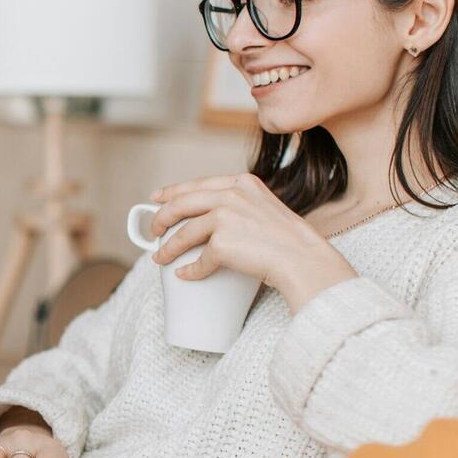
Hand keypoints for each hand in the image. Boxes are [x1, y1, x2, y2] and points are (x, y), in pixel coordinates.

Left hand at [148, 172, 356, 312]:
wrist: (304, 259)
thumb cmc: (289, 241)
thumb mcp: (265, 208)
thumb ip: (241, 206)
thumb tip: (211, 220)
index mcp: (242, 183)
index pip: (198, 184)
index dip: (173, 191)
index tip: (156, 198)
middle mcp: (232, 194)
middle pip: (182, 203)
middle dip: (161, 217)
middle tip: (153, 230)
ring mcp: (226, 216)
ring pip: (184, 233)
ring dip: (168, 247)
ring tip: (160, 257)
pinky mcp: (222, 242)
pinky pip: (199, 260)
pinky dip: (190, 270)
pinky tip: (185, 275)